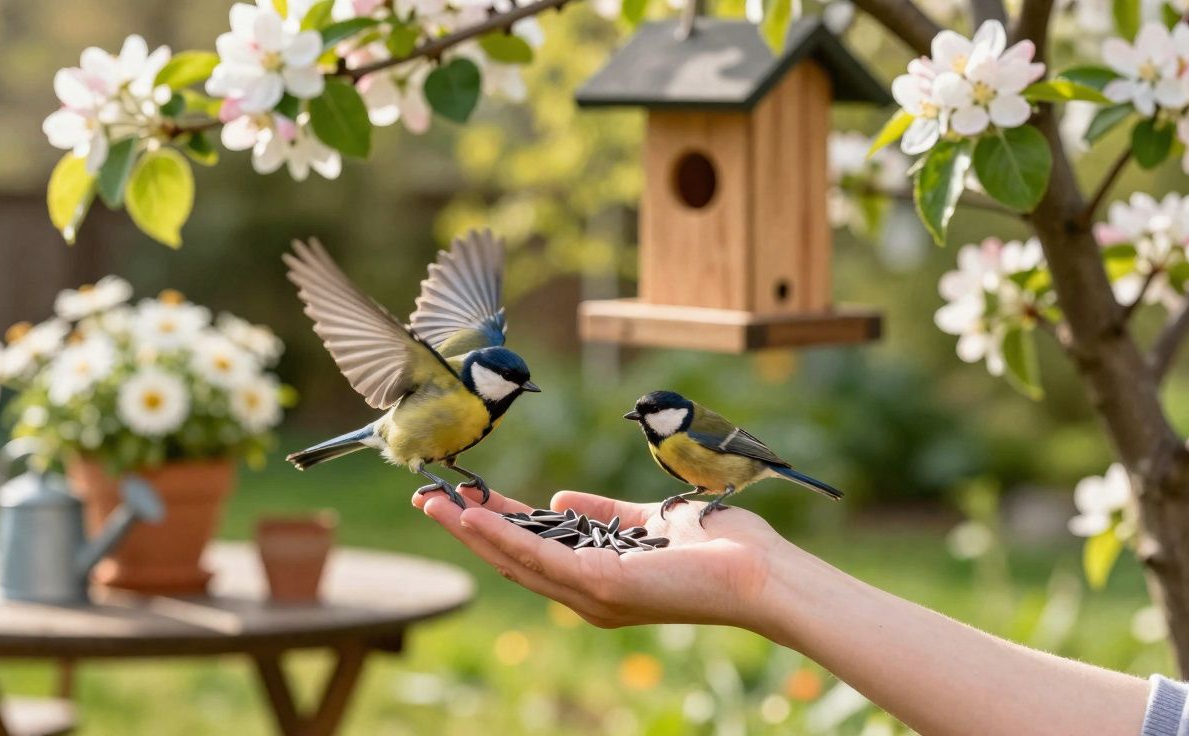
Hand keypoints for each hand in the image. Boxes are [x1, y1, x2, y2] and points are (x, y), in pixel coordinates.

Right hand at [413, 487, 787, 630]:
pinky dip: (503, 536)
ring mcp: (593, 595)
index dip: (491, 525)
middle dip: (467, 530)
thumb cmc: (719, 547)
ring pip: (516, 560)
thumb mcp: (647, 521)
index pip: (532, 550)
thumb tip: (558, 502)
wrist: (761, 570)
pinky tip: (474, 516)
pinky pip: (542, 558)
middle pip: (512, 559)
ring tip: (435, 505)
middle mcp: (587, 595)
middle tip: (427, 501)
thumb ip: (604, 513)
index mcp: (596, 580)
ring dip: (472, 532)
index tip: (459, 500)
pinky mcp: (603, 586)